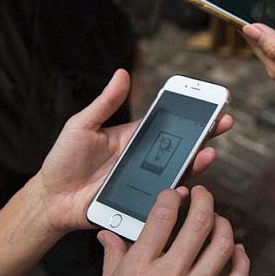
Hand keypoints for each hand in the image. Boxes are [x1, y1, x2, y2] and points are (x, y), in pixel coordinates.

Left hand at [32, 69, 232, 234]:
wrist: (50, 199)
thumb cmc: (63, 160)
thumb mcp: (83, 125)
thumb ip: (105, 103)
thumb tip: (122, 73)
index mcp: (135, 138)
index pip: (170, 125)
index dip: (192, 115)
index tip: (211, 104)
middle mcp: (146, 159)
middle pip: (183, 147)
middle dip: (206, 135)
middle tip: (224, 122)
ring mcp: (146, 181)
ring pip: (179, 172)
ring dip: (198, 162)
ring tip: (209, 153)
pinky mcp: (140, 202)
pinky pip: (164, 198)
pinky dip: (177, 192)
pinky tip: (185, 185)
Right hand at [94, 186, 248, 275]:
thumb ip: (113, 256)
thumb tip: (108, 234)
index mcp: (140, 269)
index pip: (161, 217)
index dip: (170, 196)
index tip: (173, 193)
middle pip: (199, 224)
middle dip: (204, 199)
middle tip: (200, 194)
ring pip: (222, 246)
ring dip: (223, 224)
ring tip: (216, 218)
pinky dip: (241, 260)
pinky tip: (236, 249)